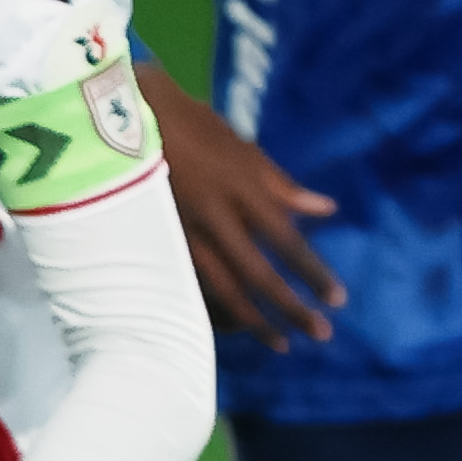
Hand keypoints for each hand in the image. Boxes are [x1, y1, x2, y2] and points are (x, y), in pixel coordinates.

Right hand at [146, 63, 339, 349]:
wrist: (124, 118)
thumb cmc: (191, 126)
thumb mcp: (242, 148)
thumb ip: (282, 184)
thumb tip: (326, 210)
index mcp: (241, 190)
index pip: (286, 241)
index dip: (313, 273)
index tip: (337, 299)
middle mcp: (215, 219)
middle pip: (258, 275)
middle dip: (291, 308)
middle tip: (321, 334)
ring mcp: (182, 235)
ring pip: (221, 289)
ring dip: (253, 320)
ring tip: (279, 343)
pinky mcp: (156, 243)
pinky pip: (190, 286)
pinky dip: (213, 310)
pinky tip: (231, 327)